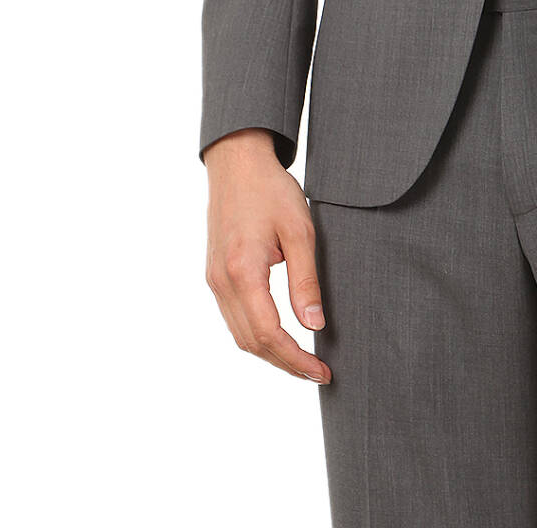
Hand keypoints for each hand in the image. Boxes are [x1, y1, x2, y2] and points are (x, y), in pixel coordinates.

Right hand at [204, 128, 330, 383]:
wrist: (237, 163)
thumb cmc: (271, 190)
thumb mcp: (300, 229)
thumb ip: (305, 280)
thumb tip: (314, 326)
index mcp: (243, 272)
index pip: (268, 334)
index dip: (296, 359)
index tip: (322, 370)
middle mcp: (222, 282)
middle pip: (251, 343)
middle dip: (285, 364)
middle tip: (317, 372)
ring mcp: (214, 280)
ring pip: (239, 334)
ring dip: (270, 353)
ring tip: (303, 360)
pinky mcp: (215, 275)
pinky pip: (233, 318)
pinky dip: (256, 335)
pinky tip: (280, 335)